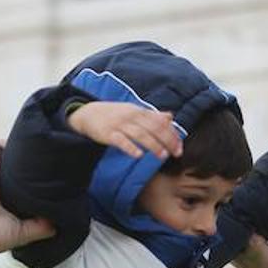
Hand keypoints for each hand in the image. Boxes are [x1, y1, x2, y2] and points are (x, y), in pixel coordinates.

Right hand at [0, 128, 54, 267]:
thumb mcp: (22, 232)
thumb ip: (41, 226)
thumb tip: (59, 223)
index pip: (11, 170)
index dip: (23, 165)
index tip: (38, 166)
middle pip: (1, 154)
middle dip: (16, 152)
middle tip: (30, 156)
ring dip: (1, 142)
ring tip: (14, 152)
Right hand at [67, 102, 182, 160]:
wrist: (88, 113)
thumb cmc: (114, 114)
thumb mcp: (134, 111)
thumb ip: (152, 116)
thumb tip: (170, 117)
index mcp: (139, 112)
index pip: (160, 122)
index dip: (172, 135)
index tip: (179, 148)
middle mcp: (131, 116)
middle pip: (153, 128)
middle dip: (167, 141)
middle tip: (175, 153)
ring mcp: (119, 124)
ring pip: (140, 134)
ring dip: (153, 145)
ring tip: (162, 156)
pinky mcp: (108, 133)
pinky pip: (120, 141)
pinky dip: (130, 147)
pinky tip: (138, 155)